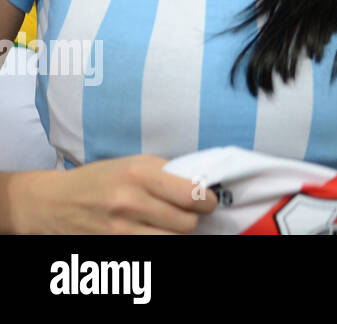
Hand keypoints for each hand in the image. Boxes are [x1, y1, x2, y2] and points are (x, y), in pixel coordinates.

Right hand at [12, 154, 218, 233]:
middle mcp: (131, 201)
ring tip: (172, 223)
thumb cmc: (99, 178)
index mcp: (140, 174)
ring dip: (178, 233)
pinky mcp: (112, 245)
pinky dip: (159, 241)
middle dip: (193, 218)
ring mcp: (120, 228)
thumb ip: (166, 172)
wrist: (53, 202)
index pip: (192, 195)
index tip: (207, 200)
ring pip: (172, 240)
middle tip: (188, 213)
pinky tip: (155, 232)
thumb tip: (200, 184)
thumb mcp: (133, 163)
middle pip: (186, 223)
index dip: (207, 200)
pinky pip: (151, 249)